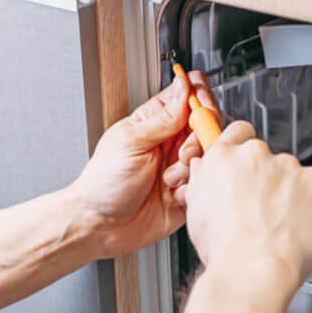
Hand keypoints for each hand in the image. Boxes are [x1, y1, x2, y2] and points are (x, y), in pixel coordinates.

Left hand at [68, 71, 217, 257]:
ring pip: (209, 155)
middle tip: (181, 153)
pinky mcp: (188, 192)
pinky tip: (172, 195)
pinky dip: (192, 189)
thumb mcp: (131, 141)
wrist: (102, 225)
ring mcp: (181, 167)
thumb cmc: (104, 182)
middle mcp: (171, 142)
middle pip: (207, 124)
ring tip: (169, 178)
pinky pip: (206, 183)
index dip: (200, 97)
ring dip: (191, 167)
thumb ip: (164, 117)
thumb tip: (184, 86)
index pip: (188, 94)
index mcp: (155, 121)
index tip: (201, 110)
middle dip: (199, 138)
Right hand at [181, 121, 311, 295]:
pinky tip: (298, 223)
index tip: (247, 163)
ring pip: (292, 173)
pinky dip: (311, 201)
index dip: (243, 148)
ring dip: (289, 191)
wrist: (254, 272)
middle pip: (266, 157)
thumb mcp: (196, 212)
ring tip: (279, 224)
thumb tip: (206, 169)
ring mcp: (288, 166)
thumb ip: (203, 181)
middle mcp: (255, 155)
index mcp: (223, 158)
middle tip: (261, 208)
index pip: (239, 132)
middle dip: (266, 178)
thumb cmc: (226, 251)